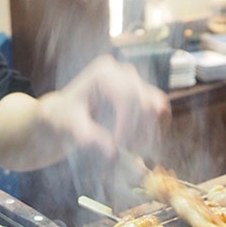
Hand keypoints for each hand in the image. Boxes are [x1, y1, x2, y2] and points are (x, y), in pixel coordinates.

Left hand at [51, 54, 171, 164]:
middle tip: (126, 150)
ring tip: (133, 150)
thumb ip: (89, 138)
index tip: (118, 145)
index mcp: (104, 73)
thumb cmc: (65, 118)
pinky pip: (160, 112)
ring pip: (158, 107)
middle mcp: (124, 72)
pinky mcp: (144, 94)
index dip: (127, 124)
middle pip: (146, 102)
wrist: (66, 114)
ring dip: (149, 133)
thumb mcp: (71, 127)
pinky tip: (140, 146)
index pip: (128, 96)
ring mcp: (136, 82)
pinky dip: (154, 131)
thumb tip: (114, 154)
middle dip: (139, 131)